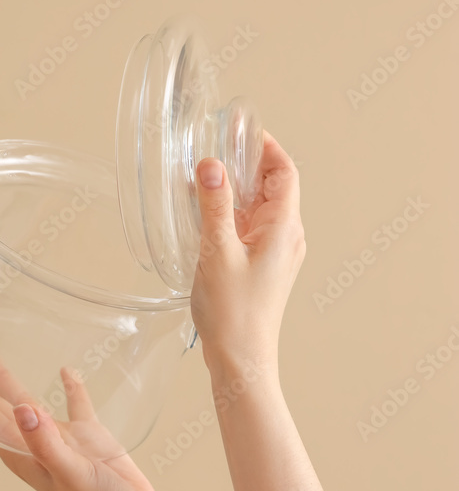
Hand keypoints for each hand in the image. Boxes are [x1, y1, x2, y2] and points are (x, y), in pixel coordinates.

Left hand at [0, 347, 162, 490]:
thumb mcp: (70, 473)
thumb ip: (46, 442)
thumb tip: (23, 409)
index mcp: (22, 451)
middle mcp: (34, 442)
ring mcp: (60, 440)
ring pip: (25, 401)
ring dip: (3, 378)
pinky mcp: (89, 439)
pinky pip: (75, 406)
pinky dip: (70, 388)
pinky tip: (67, 372)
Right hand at [190, 130, 305, 375]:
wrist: (242, 361)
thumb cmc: (234, 313)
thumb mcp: (217, 252)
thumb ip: (214, 205)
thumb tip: (212, 164)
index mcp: (284, 228)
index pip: (285, 171)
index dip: (266, 146)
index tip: (240, 130)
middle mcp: (286, 237)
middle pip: (273, 185)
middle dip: (246, 164)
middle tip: (215, 148)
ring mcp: (276, 253)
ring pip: (259, 207)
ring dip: (235, 189)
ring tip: (203, 177)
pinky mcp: (262, 266)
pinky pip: (249, 227)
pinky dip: (230, 213)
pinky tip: (203, 214)